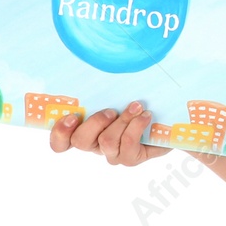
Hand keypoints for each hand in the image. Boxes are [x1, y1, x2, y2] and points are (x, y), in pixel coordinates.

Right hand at [48, 100, 171, 165]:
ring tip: (136, 107)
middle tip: (111, 110)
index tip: (71, 117)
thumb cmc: (133, 106)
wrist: (165, 123)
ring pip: (106, 140)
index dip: (60, 133)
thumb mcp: (114, 97)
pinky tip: (146, 116)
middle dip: (95, 122)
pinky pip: (128, 143)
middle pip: (81, 141)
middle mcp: (95, 146)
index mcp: (84, 132)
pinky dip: (137, 125)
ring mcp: (112, 154)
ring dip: (122, 120)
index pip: (60, 143)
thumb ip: (100, 92)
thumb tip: (97, 66)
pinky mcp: (130, 158)